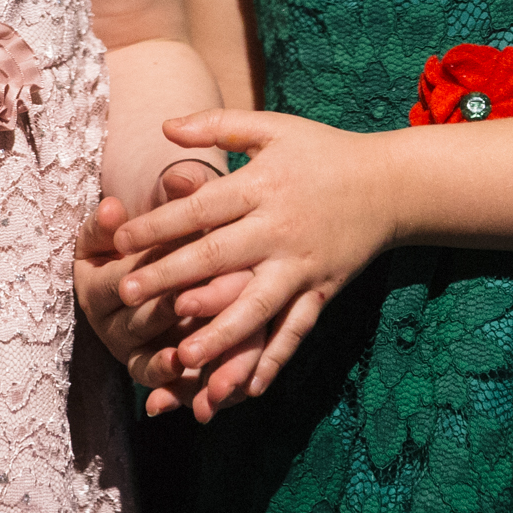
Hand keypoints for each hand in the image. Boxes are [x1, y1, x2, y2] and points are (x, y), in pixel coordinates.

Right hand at [76, 162, 258, 414]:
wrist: (160, 262)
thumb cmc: (158, 231)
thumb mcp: (154, 214)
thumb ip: (145, 206)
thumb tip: (116, 204)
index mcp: (95, 284)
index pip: (121, 282)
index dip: (150, 278)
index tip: (178, 277)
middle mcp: (108, 323)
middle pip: (139, 324)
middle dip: (172, 320)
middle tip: (209, 316)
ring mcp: (129, 352)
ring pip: (150, 365)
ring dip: (171, 370)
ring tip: (191, 367)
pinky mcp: (153, 374)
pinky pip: (166, 391)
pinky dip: (181, 399)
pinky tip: (203, 407)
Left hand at [109, 110, 396, 396]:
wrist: (391, 184)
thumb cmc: (323, 152)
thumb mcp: (274, 128)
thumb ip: (219, 125)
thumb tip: (164, 126)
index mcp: (263, 187)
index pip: (201, 208)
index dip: (159, 225)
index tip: (120, 242)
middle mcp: (280, 229)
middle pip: (218, 257)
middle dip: (171, 278)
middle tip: (127, 297)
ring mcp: (303, 265)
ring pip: (257, 305)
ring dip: (219, 332)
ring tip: (183, 355)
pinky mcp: (323, 291)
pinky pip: (296, 330)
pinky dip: (274, 359)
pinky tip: (247, 387)